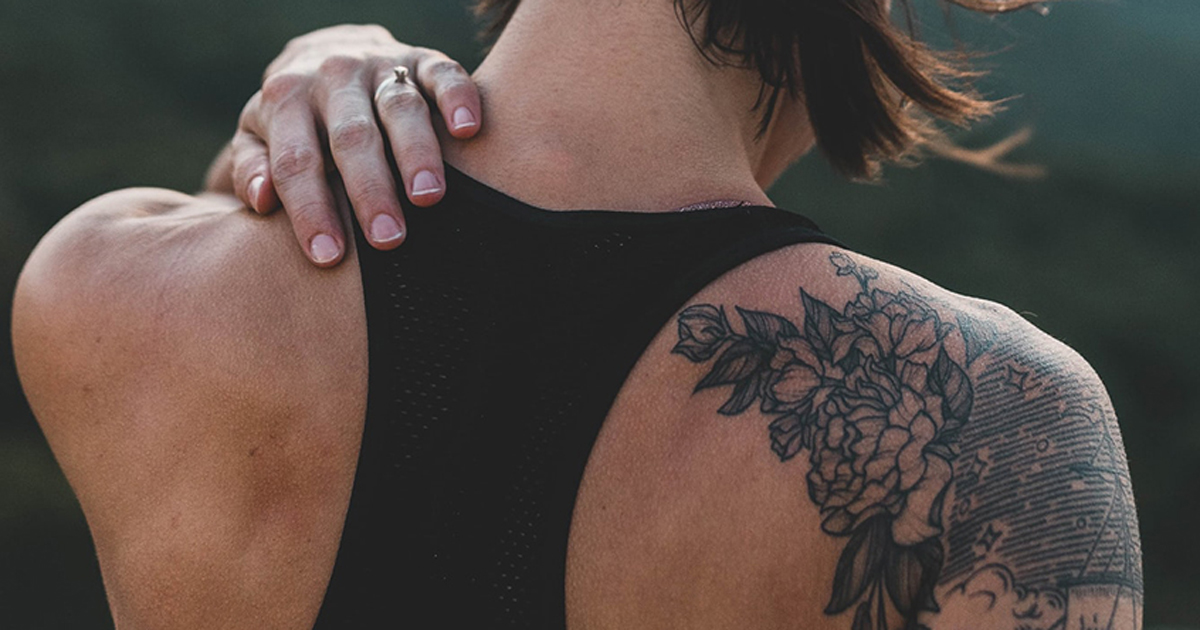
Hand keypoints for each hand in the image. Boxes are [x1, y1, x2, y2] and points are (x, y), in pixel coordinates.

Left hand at [229, 25, 481, 265]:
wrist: (327, 50)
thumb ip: (253, 170)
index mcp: (286, 100)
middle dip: (370, 189)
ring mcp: (380, 64)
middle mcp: (333, 77)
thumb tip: (261, 202)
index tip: (328, 256)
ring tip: (429, 196)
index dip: (311, 209)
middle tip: (387, 239)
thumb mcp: (258, 137)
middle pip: (351, 136)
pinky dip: (458, 98)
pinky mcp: (421, 57)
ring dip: (416, 152)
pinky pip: (443, 73)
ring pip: (400, 106)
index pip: (296, 160)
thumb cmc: (294, 120)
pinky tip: (467, 130)